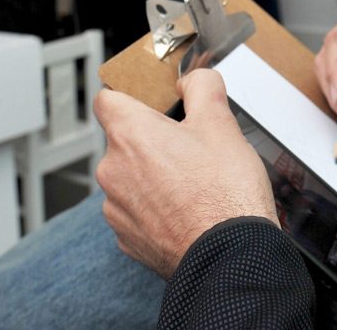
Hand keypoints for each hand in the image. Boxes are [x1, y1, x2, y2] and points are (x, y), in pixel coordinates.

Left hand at [95, 69, 277, 278]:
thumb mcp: (222, 124)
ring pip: (130, 178)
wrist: (230, 256)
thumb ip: (203, 87)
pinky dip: (155, 208)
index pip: (106, 100)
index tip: (149, 101)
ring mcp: (116, 208)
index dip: (129, 96)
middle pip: (123, 141)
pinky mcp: (127, 238)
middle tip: (189, 149)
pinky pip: (136, 212)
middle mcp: (113, 170)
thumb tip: (194, 80)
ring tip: (192, 185)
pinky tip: (185, 211)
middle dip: (151, 141)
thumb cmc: (225, 194)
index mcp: (130, 134)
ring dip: (152, 177)